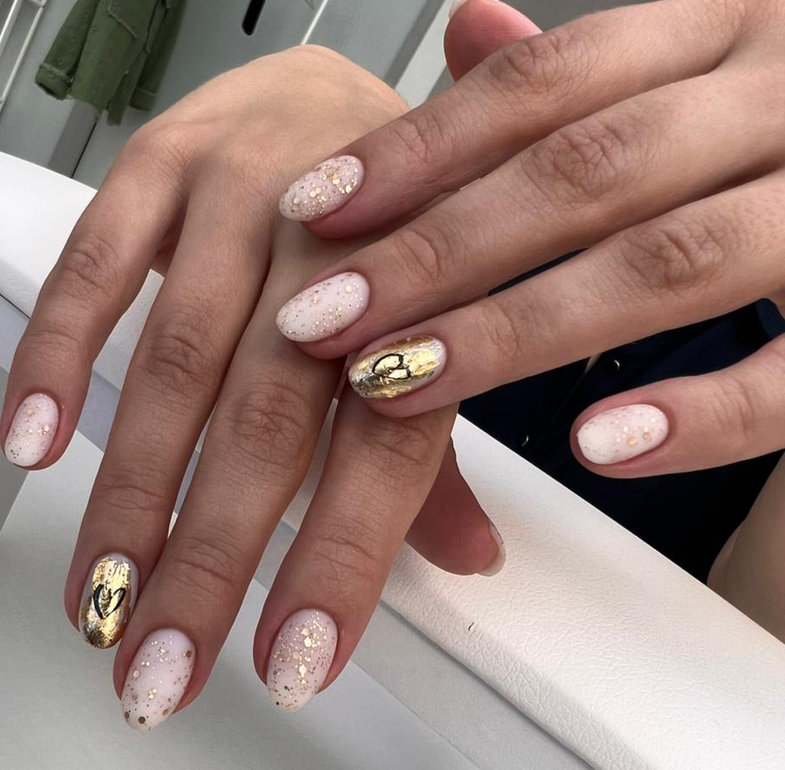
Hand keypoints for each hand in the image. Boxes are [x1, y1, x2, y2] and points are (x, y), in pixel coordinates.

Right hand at [0, 45, 503, 728]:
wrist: (349, 90)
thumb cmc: (403, 227)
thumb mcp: (439, 329)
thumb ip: (439, 452)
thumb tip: (469, 559)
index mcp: (427, 305)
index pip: (387, 454)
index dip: (339, 564)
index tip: (293, 663)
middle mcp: (341, 250)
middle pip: (269, 423)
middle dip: (212, 558)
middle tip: (163, 664)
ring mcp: (249, 198)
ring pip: (180, 359)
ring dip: (132, 490)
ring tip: (104, 595)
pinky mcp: (168, 161)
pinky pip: (103, 258)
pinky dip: (63, 352)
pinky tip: (36, 444)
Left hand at [275, 0, 784, 478]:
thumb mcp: (700, 72)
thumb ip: (587, 75)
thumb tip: (469, 32)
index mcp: (724, 30)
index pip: (543, 85)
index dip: (418, 150)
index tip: (315, 211)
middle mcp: (784, 92)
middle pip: (583, 171)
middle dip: (439, 253)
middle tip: (327, 321)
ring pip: (666, 262)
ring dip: (520, 331)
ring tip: (407, 385)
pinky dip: (696, 413)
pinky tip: (594, 444)